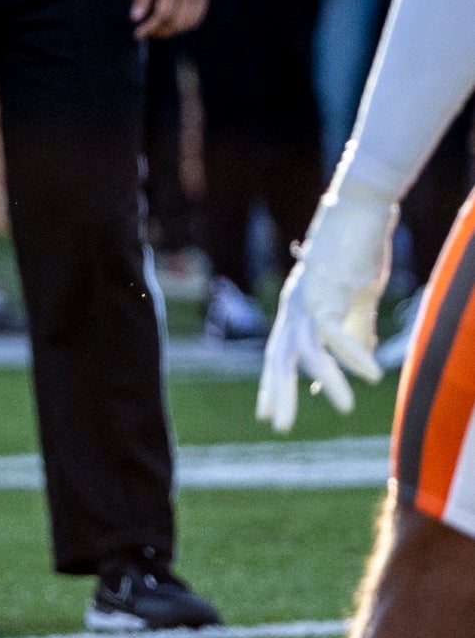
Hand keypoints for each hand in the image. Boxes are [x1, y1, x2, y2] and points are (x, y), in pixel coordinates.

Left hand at [131, 0, 210, 39]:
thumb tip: (136, 17)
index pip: (163, 14)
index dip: (151, 28)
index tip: (138, 33)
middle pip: (178, 21)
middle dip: (161, 31)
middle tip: (147, 32)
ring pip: (191, 21)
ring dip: (174, 29)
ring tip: (159, 28)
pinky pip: (199, 14)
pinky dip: (187, 22)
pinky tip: (173, 20)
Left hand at [257, 192, 397, 430]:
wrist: (359, 212)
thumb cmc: (356, 253)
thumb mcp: (354, 299)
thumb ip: (352, 329)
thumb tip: (355, 365)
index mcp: (295, 310)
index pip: (275, 354)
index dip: (270, 383)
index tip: (264, 413)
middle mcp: (293, 308)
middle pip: (279, 358)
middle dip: (277, 393)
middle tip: (277, 425)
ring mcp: (308, 300)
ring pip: (308, 351)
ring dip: (327, 381)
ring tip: (346, 408)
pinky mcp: (329, 291)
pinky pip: (337, 331)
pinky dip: (354, 354)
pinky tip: (372, 374)